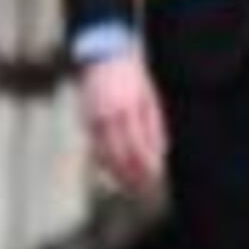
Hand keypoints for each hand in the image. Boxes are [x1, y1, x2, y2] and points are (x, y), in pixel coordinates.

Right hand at [79, 50, 167, 195]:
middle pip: (122, 155)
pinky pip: (95, 146)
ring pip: (105, 154)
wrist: (104, 56)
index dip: (147, 167)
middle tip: (143, 191)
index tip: (155, 179)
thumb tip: (161, 152)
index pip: (140, 147)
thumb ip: (155, 125)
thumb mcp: (151, 98)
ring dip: (117, 174)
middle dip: (133, 176)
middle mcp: (111, 116)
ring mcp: (96, 118)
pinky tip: (111, 171)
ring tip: (128, 188)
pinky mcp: (86, 119)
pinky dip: (103, 161)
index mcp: (131, 110)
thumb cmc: (134, 78)